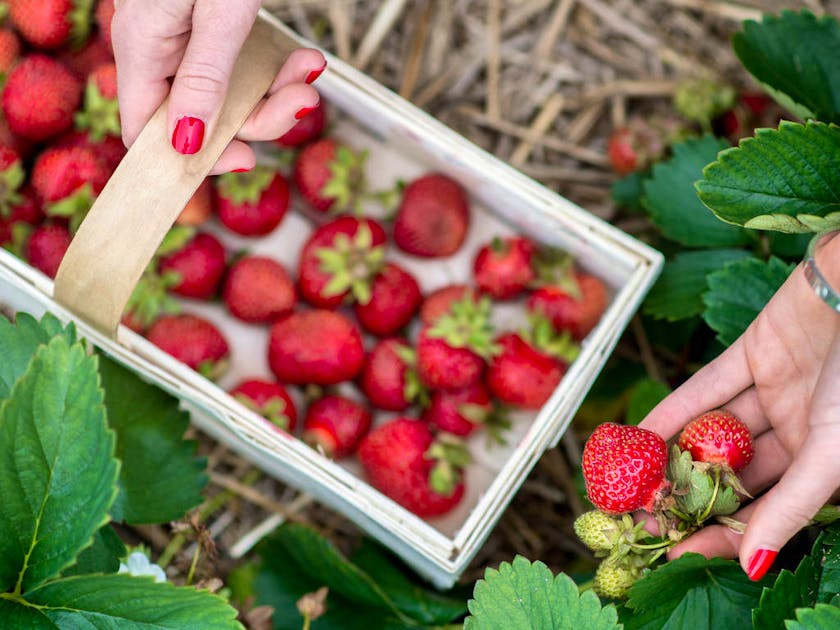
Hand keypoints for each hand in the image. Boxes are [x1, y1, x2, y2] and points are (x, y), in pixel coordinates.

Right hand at [111, 0, 325, 173]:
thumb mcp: (218, 14)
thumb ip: (202, 79)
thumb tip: (184, 144)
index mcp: (143, 45)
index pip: (147, 130)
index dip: (192, 156)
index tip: (244, 159)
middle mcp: (160, 45)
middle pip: (200, 115)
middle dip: (259, 117)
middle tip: (300, 104)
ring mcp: (188, 34)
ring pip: (230, 92)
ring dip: (277, 90)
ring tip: (310, 71)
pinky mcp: (215, 25)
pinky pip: (244, 64)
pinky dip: (278, 65)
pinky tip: (305, 58)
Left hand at [640, 233, 839, 580]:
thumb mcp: (831, 453)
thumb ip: (790, 506)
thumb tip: (751, 565)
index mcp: (826, 461)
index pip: (766, 508)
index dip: (722, 534)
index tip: (675, 553)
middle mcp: (800, 429)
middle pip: (734, 473)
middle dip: (689, 496)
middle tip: (642, 521)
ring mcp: (776, 390)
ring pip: (715, 431)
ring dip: (674, 454)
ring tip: (629, 482)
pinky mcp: (754, 352)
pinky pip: (707, 387)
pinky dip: (674, 410)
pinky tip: (639, 435)